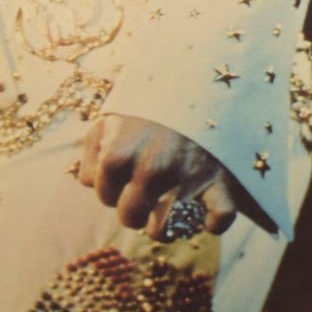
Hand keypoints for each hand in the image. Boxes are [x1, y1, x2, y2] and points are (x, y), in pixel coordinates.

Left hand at [76, 113, 249, 239]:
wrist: (198, 80)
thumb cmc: (150, 106)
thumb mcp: (110, 118)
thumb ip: (92, 150)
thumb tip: (91, 183)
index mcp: (118, 154)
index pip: (105, 196)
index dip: (113, 189)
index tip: (125, 177)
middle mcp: (151, 169)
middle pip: (130, 218)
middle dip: (134, 210)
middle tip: (146, 195)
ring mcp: (185, 177)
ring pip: (164, 230)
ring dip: (164, 227)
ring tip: (167, 212)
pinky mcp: (221, 181)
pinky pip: (219, 220)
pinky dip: (214, 223)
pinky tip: (206, 217)